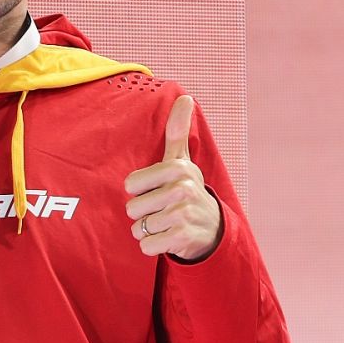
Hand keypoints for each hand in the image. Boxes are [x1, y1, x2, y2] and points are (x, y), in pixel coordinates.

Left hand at [123, 95, 223, 261]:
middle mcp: (181, 189)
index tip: (157, 190)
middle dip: (143, 213)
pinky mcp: (181, 237)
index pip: (131, 184)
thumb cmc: (187, 190)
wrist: (212, 227)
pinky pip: (146, 245)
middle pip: (132, 208)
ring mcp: (182, 214)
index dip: (140, 191)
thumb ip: (177, 130)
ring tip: (166, 223)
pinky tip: (168, 238)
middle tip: (162, 210)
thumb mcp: (183, 161)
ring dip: (148, 230)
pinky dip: (153, 246)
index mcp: (177, 168)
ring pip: (138, 228)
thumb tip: (185, 96)